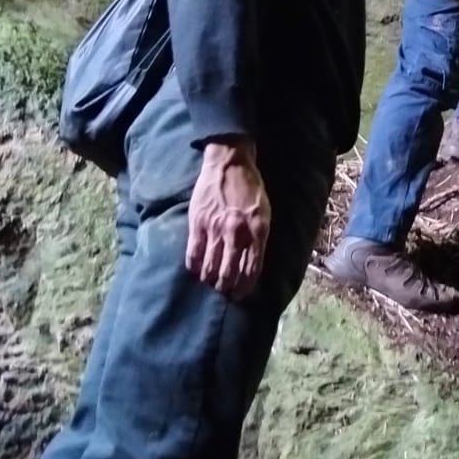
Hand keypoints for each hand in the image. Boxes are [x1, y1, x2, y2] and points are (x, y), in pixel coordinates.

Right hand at [186, 138, 270, 298]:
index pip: (252, 269)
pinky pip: (193, 254)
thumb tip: (253, 263)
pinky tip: (196, 270)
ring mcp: (216, 229)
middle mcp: (237, 232)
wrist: (230, 164)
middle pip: (229, 273)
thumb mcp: (265, 212)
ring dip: (210, 280)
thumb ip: (259, 237)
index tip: (241, 294)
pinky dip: (194, 267)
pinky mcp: (198, 224)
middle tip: (224, 290)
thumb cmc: (251, 188)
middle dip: (226, 287)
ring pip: (210, 267)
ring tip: (211, 282)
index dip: (245, 286)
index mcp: (258, 230)